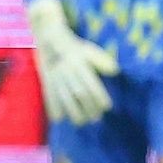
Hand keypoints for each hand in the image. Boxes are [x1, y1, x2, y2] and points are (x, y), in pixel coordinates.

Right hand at [26, 0, 118, 126]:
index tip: (107, 107)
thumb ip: (103, 61)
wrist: (50, 40)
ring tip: (80, 122)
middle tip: (96, 119)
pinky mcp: (46, 81)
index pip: (91, 82)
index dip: (99, 95)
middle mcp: (67, 71)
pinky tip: (59, 119)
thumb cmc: (76, 48)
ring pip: (64, 96)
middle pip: (78, 92)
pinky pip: (49, 96)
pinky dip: (53, 108)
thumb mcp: (91, 50)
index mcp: (80, 63)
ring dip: (72, 111)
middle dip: (87, 107)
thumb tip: (115, 71)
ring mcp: (56, 77)